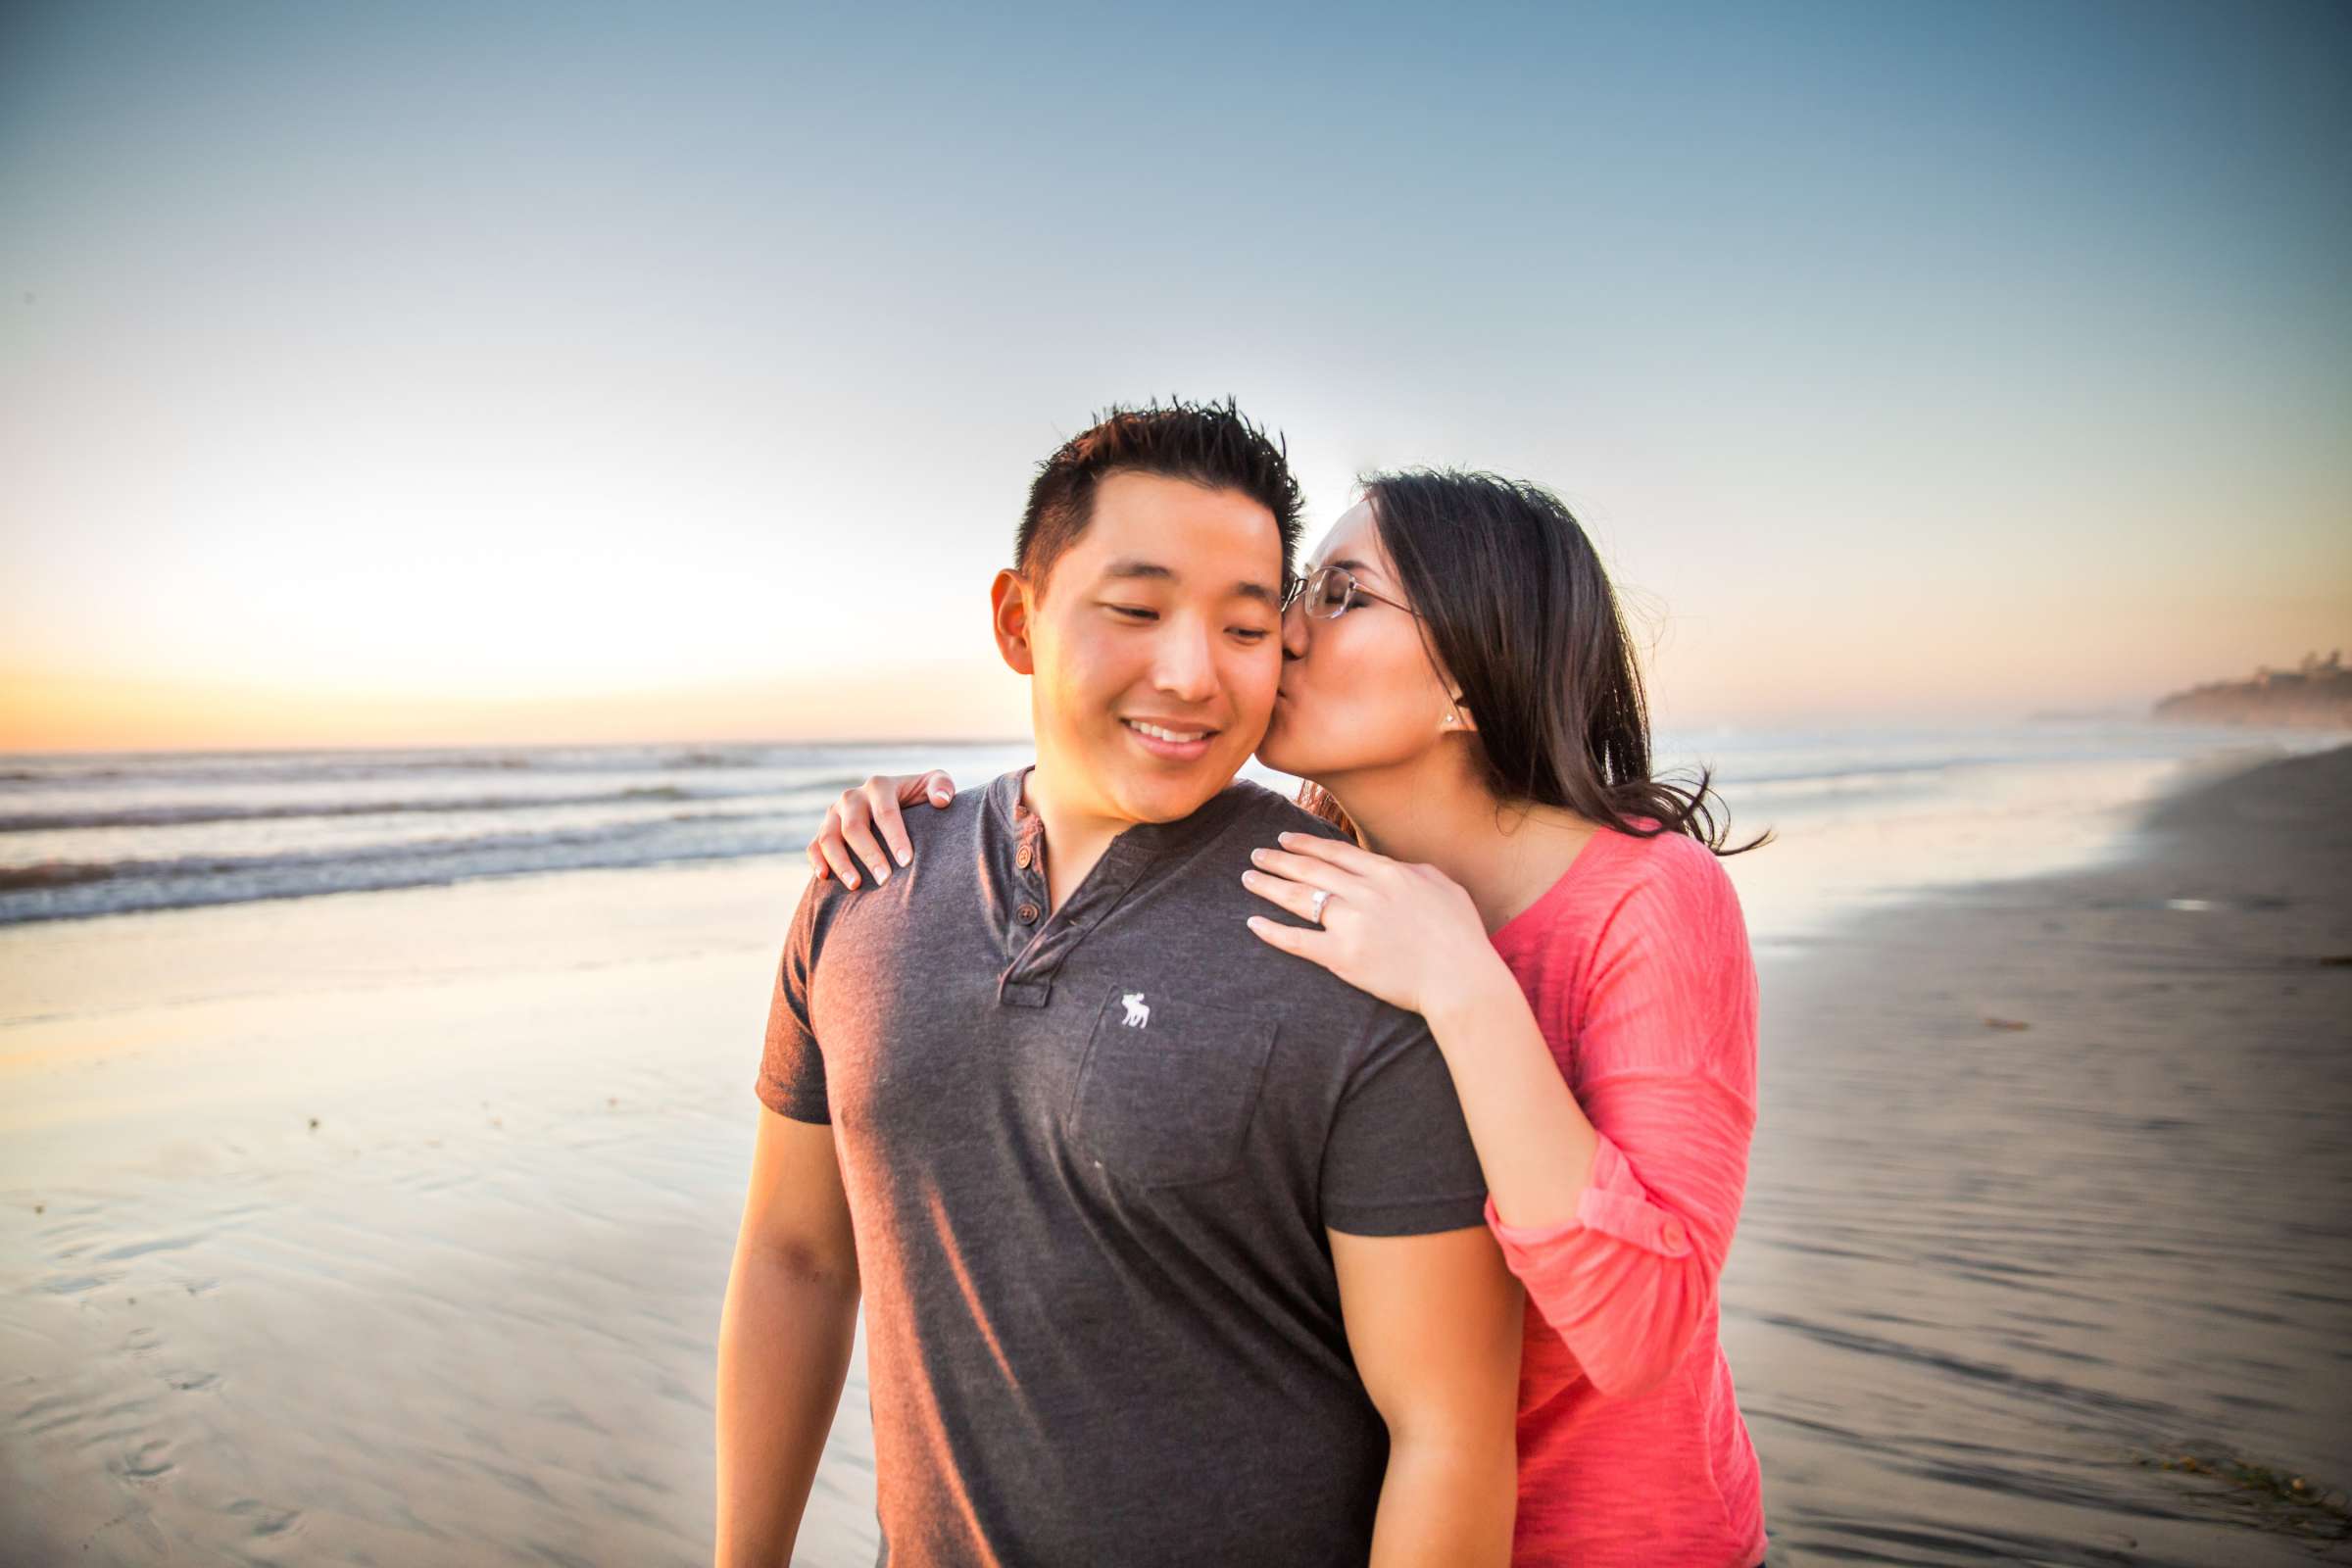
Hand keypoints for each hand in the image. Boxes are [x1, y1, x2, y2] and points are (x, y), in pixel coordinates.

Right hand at [807, 771, 956, 887]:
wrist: (898, 806)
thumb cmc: (920, 798)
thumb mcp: (933, 785)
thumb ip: (942, 786)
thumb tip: (941, 801)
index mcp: (879, 786)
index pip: (885, 813)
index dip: (895, 837)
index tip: (907, 862)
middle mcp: (853, 797)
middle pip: (854, 827)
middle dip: (870, 854)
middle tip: (885, 880)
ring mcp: (834, 814)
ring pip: (829, 837)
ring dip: (840, 862)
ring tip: (856, 885)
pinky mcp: (824, 830)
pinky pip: (814, 846)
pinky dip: (816, 861)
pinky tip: (825, 878)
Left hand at [1241, 831, 1502, 1016]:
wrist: (1460, 978)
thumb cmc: (1459, 935)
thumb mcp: (1442, 885)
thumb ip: (1411, 870)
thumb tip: (1391, 866)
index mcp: (1387, 872)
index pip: (1334, 853)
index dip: (1305, 844)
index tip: (1285, 840)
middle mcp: (1363, 892)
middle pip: (1309, 870)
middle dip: (1278, 860)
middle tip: (1255, 855)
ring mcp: (1350, 923)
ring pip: (1298, 898)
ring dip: (1269, 886)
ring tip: (1249, 878)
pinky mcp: (1341, 957)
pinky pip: (1297, 940)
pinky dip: (1272, 931)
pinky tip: (1253, 922)